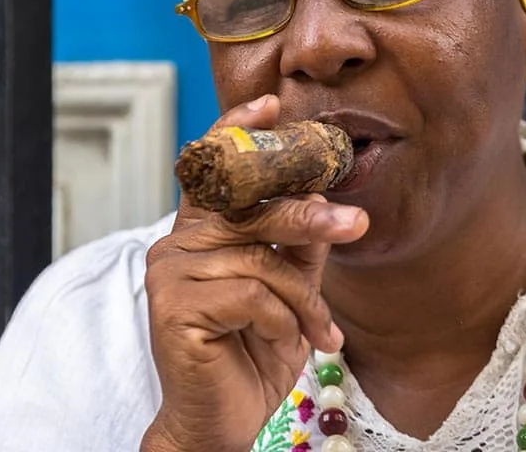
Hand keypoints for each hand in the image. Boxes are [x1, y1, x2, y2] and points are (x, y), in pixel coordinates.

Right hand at [140, 95, 369, 451]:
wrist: (224, 423)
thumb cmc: (253, 354)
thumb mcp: (288, 290)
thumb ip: (297, 245)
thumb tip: (327, 198)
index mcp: (201, 232)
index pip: (215, 171)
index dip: (239, 132)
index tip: (274, 105)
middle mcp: (176, 244)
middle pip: (246, 206)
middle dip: (306, 213)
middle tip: (356, 223)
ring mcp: (169, 275)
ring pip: (259, 258)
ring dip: (303, 301)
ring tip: (319, 332)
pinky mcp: (172, 309)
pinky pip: (250, 293)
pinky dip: (282, 321)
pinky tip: (286, 344)